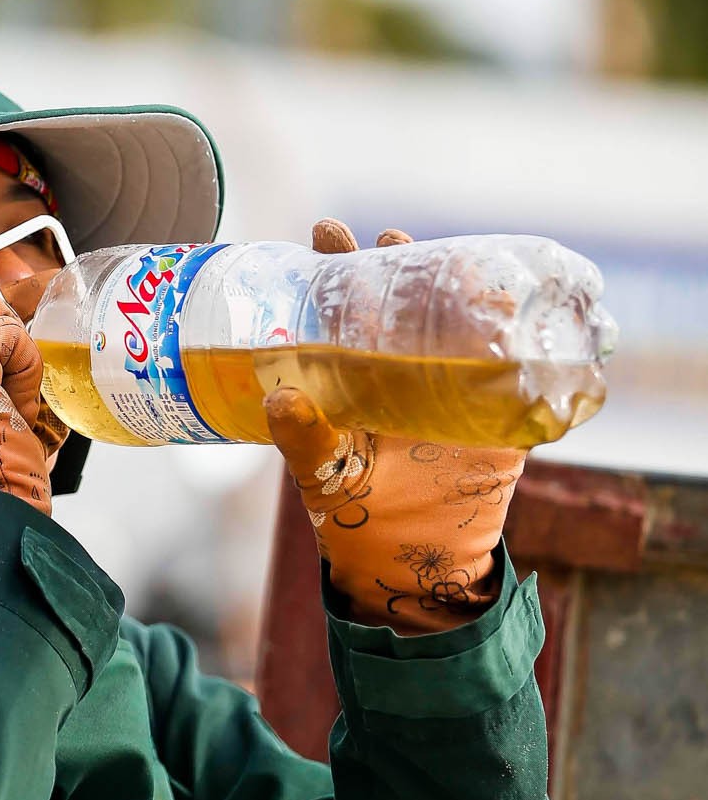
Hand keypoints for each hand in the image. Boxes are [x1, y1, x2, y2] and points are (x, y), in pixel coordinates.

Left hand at [264, 220, 524, 633]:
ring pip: (458, 321)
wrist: (413, 568)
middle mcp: (402, 369)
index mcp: (353, 374)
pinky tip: (514, 299)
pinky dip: (520, 334)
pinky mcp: (499, 412)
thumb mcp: (322, 474)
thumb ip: (302, 439)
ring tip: (447, 256)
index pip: (343, 307)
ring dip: (456, 284)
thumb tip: (280, 400)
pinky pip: (514, 366)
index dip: (336, 267)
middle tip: (385, 233)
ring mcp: (454, 386)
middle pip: (400, 301)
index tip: (325, 231)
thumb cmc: (356, 516)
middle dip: (395, 261)